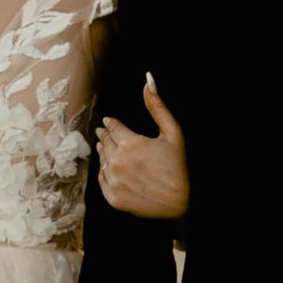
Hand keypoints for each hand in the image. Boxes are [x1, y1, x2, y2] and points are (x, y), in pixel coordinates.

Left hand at [96, 77, 188, 219]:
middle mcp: (118, 162)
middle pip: (105, 142)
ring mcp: (114, 181)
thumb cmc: (179, 166)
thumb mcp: (173, 132)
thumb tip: (148, 80)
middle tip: (104, 133)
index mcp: (130, 143)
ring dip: (105, 153)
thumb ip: (157, 106)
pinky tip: (112, 169)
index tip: (108, 121)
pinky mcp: (113, 198)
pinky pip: (102, 180)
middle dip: (106, 136)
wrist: (181, 202)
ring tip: (109, 149)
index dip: (111, 123)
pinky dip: (105, 173)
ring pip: (102, 160)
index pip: (112, 127)